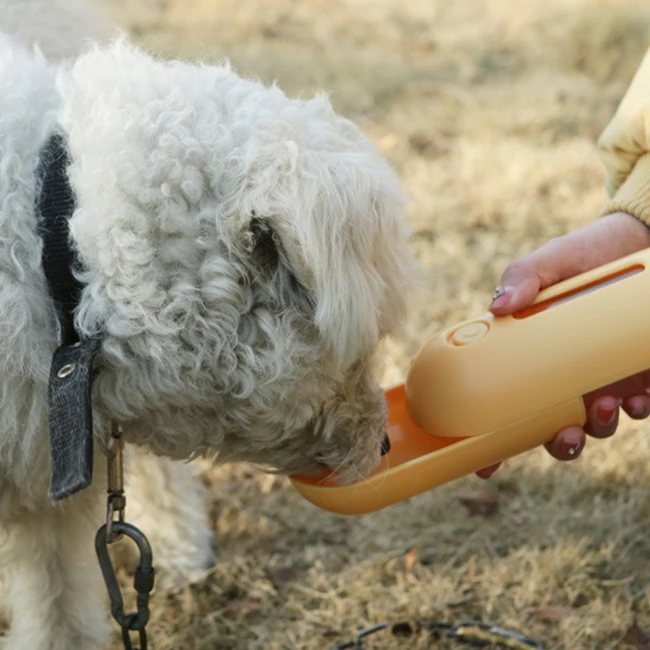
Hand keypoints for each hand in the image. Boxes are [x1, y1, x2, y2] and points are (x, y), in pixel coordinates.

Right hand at [477, 211, 649, 478]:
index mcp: (529, 357)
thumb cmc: (582, 253)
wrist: (636, 241)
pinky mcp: (637, 371)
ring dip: (601, 427)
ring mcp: (600, 375)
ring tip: (608, 405)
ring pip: (596, 423)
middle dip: (559, 444)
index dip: (493, 441)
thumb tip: (498, 306)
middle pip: (552, 427)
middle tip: (565, 435)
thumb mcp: (548, 261)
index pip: (504, 404)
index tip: (484, 464)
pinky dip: (639, 406)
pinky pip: (638, 403)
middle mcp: (561, 374)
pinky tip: (640, 394)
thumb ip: (522, 277)